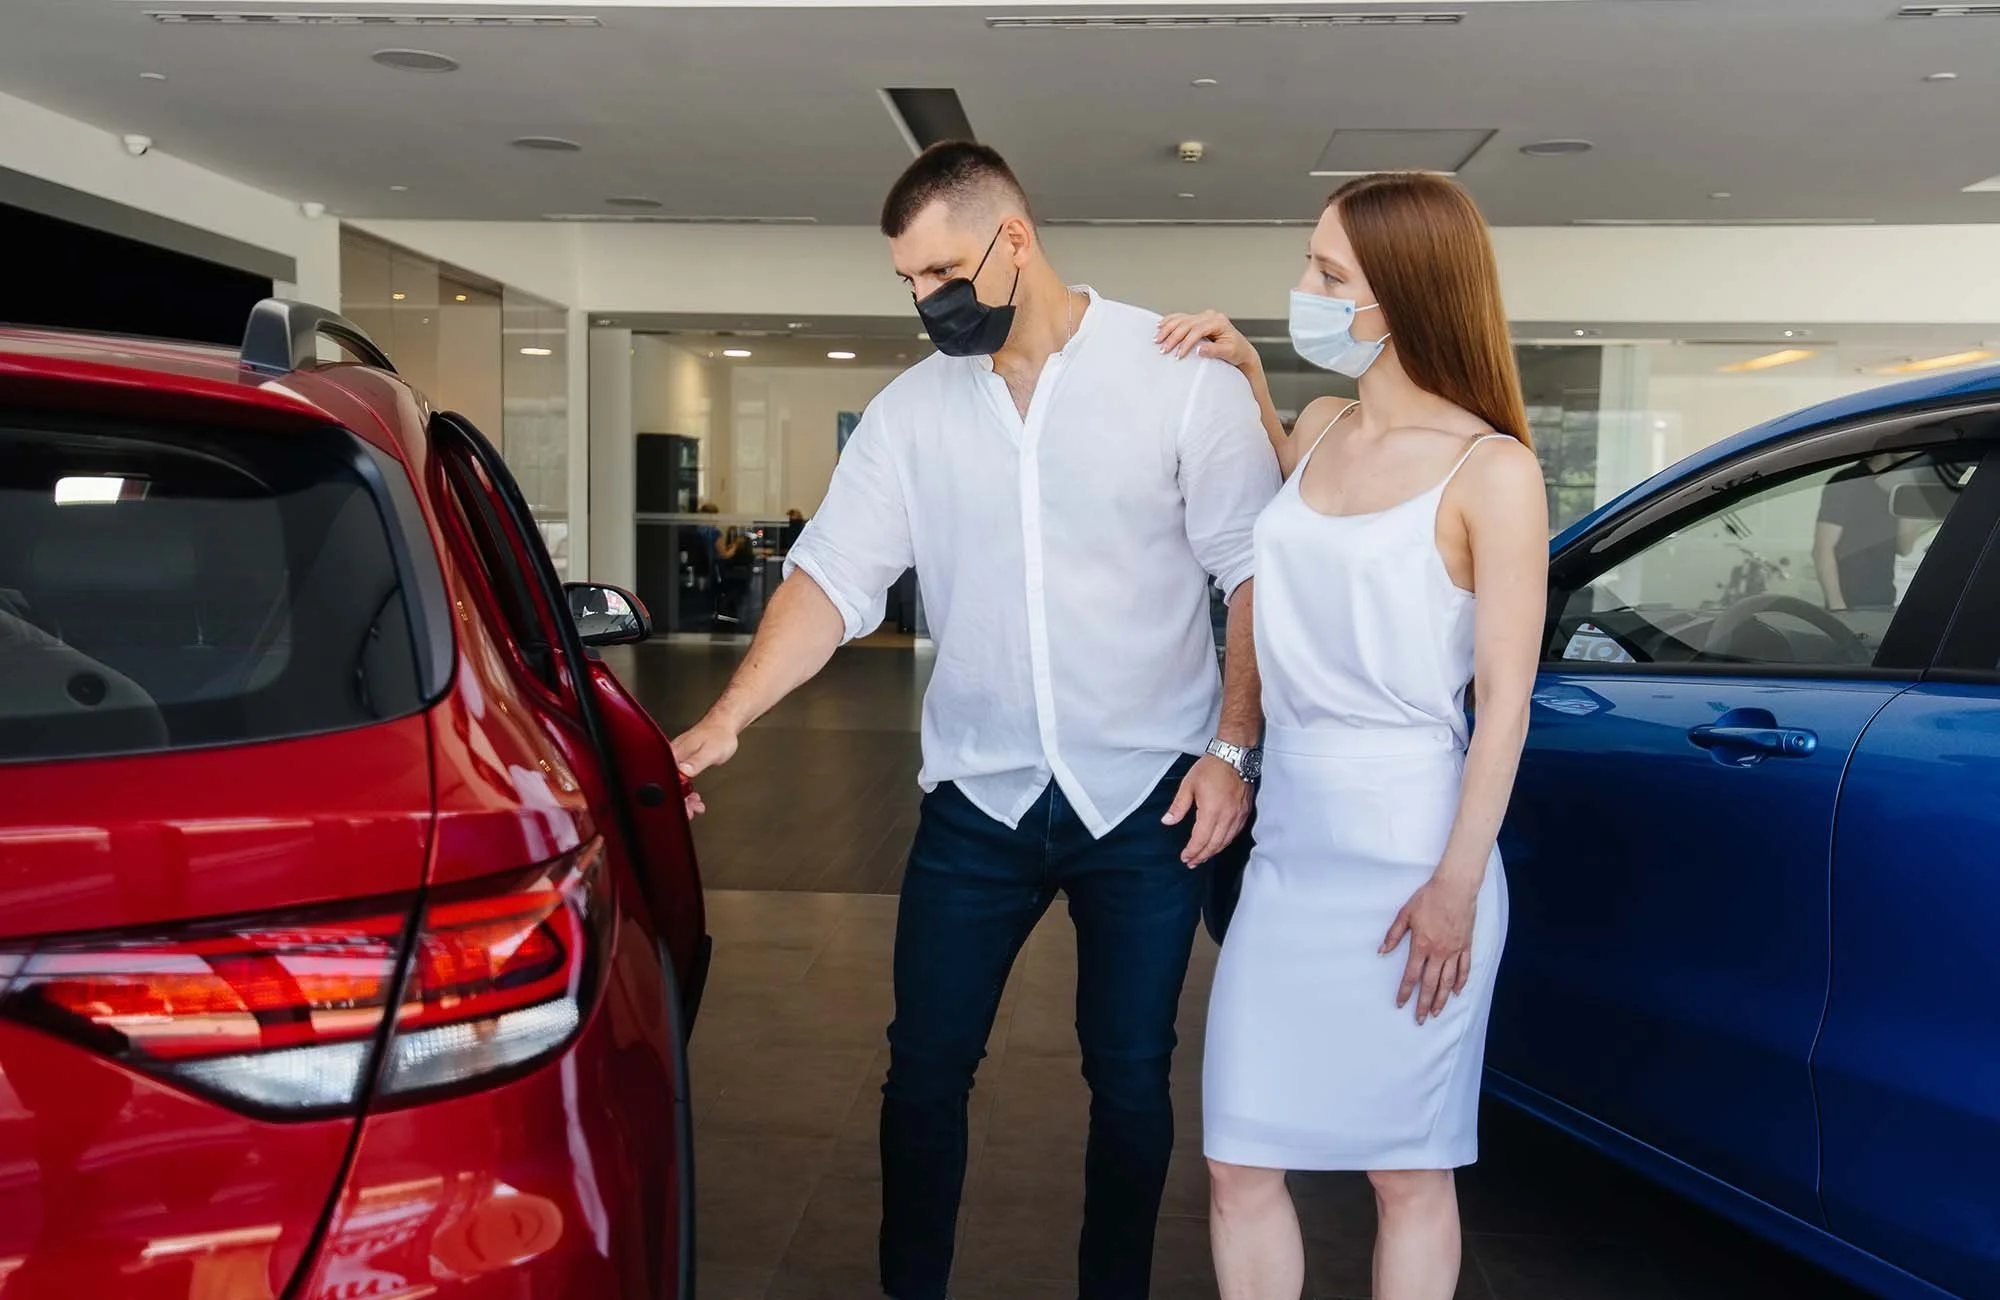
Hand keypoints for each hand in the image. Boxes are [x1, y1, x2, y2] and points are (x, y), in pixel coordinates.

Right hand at [669, 713, 740, 818]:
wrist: (724, 726)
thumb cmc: (718, 735)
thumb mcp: (710, 751)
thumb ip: (696, 762)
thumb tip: (683, 771)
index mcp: (674, 753)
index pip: (667, 779)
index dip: (673, 796)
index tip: (682, 807)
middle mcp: (672, 757)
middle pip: (669, 784)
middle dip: (679, 801)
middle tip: (690, 812)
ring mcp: (677, 760)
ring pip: (674, 784)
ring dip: (684, 799)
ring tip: (696, 807)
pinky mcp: (682, 763)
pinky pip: (680, 781)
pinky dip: (687, 792)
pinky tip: (694, 798)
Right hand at [1156, 310, 1258, 372]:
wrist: (1241, 350)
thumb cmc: (1237, 352)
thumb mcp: (1229, 353)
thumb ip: (1214, 350)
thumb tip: (1199, 350)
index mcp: (1218, 321)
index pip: (1197, 330)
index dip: (1186, 342)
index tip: (1178, 354)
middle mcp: (1210, 316)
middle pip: (1186, 324)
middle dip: (1173, 337)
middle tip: (1163, 349)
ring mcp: (1203, 316)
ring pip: (1181, 319)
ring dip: (1167, 329)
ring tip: (1157, 339)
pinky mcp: (1198, 319)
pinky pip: (1181, 317)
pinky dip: (1169, 321)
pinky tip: (1160, 325)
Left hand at [1161, 755, 1250, 866]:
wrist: (1234, 756)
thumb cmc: (1211, 768)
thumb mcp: (1188, 785)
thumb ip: (1178, 806)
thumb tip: (1167, 821)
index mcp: (1211, 811)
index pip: (1200, 839)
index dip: (1192, 851)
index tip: (1185, 857)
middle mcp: (1227, 817)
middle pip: (1214, 845)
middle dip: (1202, 856)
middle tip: (1192, 862)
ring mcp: (1238, 815)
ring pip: (1226, 841)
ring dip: (1213, 852)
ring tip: (1203, 857)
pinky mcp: (1245, 812)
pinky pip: (1235, 833)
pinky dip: (1225, 842)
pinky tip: (1218, 844)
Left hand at [1381, 875, 1478, 1025]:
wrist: (1455, 887)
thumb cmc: (1429, 897)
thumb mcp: (1405, 913)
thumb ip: (1394, 935)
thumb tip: (1382, 951)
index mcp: (1421, 945)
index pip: (1411, 975)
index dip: (1405, 991)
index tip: (1401, 1004)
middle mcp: (1439, 952)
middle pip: (1431, 984)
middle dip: (1424, 1004)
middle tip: (1420, 1019)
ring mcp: (1454, 950)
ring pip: (1448, 981)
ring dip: (1442, 999)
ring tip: (1437, 1013)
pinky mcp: (1466, 945)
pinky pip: (1464, 968)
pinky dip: (1461, 982)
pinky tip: (1457, 992)